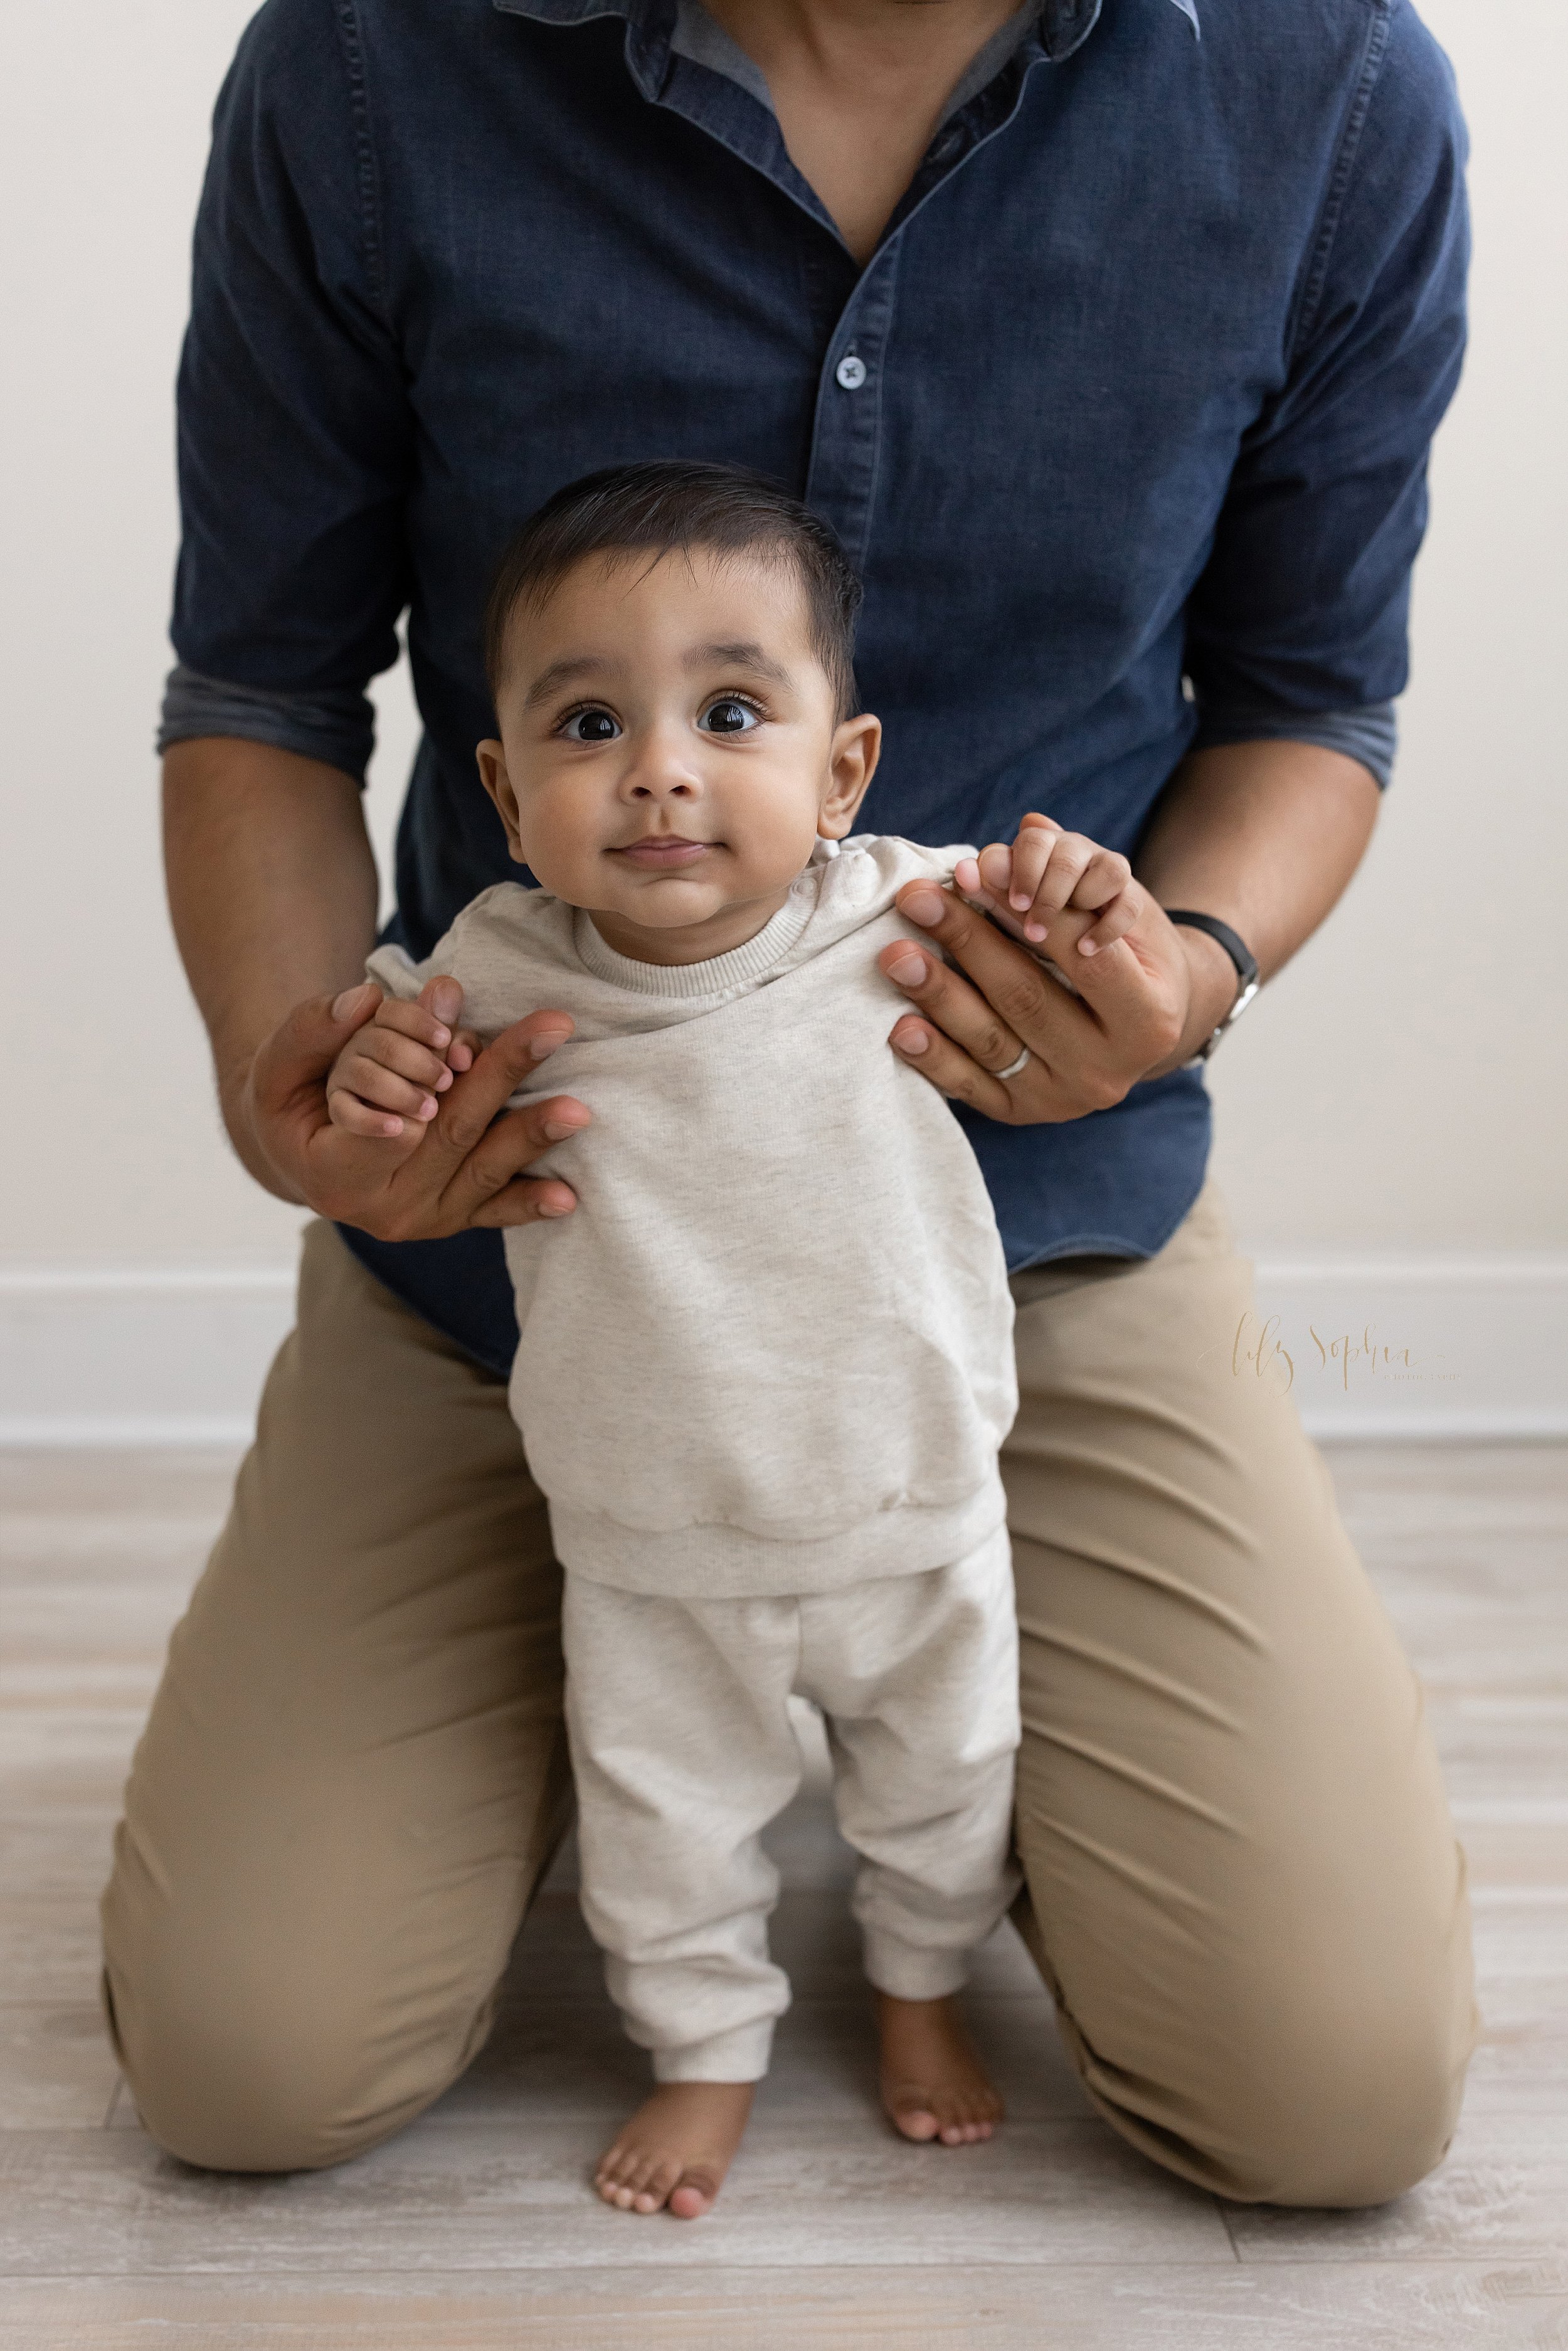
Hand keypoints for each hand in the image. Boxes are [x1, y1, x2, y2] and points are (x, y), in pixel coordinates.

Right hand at [233, 975, 591, 1237]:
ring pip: (481, 1171)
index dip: (419, 1086)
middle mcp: (381, 1207)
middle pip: (448, 1134)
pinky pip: (494, 1211)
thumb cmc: (289, 1103)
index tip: (455, 1049)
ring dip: (531, 1135)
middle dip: (501, 1078)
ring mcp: (421, 1220)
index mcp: (333, 1173)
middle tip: (550, 1029)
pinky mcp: (451, 1220)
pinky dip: (530, 1202)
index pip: (386, 1128)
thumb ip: (314, 1029)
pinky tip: (567, 1196)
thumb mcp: (278, 1064)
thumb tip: (366, 997)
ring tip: (576, 1108)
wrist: (301, 1159)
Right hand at [325, 990, 481, 1136]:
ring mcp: (344, 1078)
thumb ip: (443, 1027)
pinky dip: (370, 1120)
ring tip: (429, 1109)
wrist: (374, 1129)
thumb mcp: (441, 1057)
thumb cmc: (419, 1086)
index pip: (392, 1012)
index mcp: (383, 1027)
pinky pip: (344, 1111)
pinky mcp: (337, 1108)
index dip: (420, 1021)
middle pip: (381, 1043)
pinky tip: (397, 1128)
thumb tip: (447, 986)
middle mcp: (359, 1047)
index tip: (444, 1039)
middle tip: (445, 1081)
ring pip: (365, 1075)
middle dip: (418, 1061)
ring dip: (400, 1091)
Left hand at [879, 814, 1237, 1123]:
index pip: (1083, 959)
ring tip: (896, 953)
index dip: (1026, 914)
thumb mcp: (1122, 914)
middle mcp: (1111, 1068)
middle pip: (1028, 998)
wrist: (1140, 1033)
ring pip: (993, 1043)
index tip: (975, 872)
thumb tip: (1028, 829)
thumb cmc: (1128, 960)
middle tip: (919, 898)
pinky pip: (970, 1087)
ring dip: (938, 995)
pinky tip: (901, 1026)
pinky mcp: (1023, 1115)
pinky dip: (932, 1058)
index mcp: (1149, 1017)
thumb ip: (1077, 876)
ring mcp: (1065, 1099)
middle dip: (968, 942)